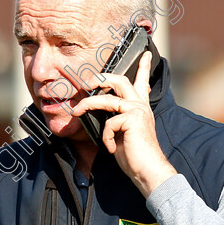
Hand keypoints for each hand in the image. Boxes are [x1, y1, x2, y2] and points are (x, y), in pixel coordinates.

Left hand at [68, 52, 176, 197]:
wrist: (147, 171)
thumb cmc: (133, 156)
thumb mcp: (121, 133)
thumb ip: (114, 119)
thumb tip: (95, 111)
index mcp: (140, 108)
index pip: (142, 83)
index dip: (143, 67)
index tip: (144, 53)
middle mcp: (140, 106)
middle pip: (121, 80)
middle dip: (102, 76)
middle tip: (88, 79)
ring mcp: (137, 111)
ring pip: (107, 99)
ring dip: (87, 104)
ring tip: (76, 111)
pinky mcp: (133, 119)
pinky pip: (109, 123)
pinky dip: (106, 137)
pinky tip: (111, 148)